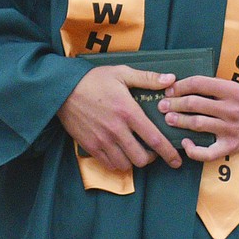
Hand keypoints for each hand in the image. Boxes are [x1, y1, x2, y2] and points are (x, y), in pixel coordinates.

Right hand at [57, 65, 181, 171]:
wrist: (62, 88)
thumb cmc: (93, 79)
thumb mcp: (121, 73)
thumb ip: (147, 78)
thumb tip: (171, 80)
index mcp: (127, 112)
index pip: (154, 139)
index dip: (168, 153)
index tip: (176, 160)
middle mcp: (116, 130)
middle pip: (141, 158)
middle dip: (151, 158)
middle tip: (151, 150)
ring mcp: (102, 140)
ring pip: (126, 165)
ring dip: (133, 161)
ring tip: (134, 151)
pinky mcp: (90, 146)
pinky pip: (109, 165)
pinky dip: (117, 163)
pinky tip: (119, 153)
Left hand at [158, 75, 238, 161]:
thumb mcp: (232, 86)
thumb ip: (211, 86)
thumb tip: (179, 86)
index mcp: (231, 90)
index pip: (199, 83)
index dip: (180, 85)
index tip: (169, 89)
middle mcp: (231, 109)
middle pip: (195, 104)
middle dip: (174, 103)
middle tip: (162, 105)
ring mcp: (231, 129)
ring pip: (198, 124)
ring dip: (179, 121)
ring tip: (167, 118)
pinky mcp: (231, 147)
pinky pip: (208, 152)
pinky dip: (193, 150)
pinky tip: (184, 143)